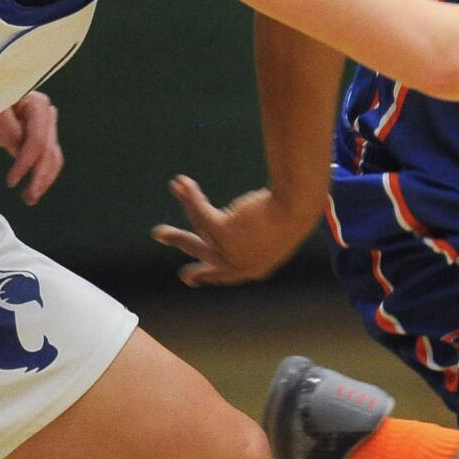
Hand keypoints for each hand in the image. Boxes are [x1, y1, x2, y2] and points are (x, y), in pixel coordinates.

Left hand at [0, 91, 62, 205]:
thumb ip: (4, 125)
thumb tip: (19, 146)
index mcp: (35, 102)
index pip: (37, 140)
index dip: (26, 163)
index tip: (10, 182)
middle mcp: (44, 111)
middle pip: (49, 149)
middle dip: (40, 175)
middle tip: (28, 198)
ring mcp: (43, 123)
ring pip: (52, 154)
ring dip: (44, 178)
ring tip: (31, 198)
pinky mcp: (36, 134)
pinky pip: (46, 155)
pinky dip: (42, 172)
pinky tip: (33, 188)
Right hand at [151, 176, 316, 286]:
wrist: (297, 206)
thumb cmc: (295, 213)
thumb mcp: (278, 228)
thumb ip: (261, 234)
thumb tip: (254, 222)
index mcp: (255, 268)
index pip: (225, 276)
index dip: (206, 274)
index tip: (186, 276)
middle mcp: (239, 265)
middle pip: (203, 253)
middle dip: (180, 241)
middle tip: (160, 232)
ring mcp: (229, 250)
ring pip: (199, 226)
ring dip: (187, 203)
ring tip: (176, 184)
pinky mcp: (222, 232)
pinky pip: (200, 212)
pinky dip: (191, 196)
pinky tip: (184, 182)